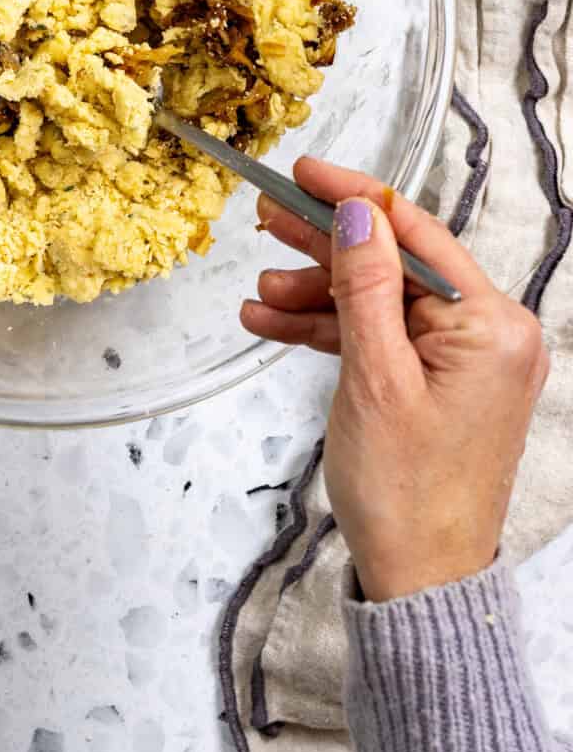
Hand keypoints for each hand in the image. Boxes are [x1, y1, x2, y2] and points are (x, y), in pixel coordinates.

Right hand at [240, 157, 548, 601]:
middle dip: (326, 245)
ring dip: (317, 292)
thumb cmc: (406, 491)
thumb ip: (364, 286)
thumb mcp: (374, 377)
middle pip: (394, 264)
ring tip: (259, 294)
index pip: (416, 234)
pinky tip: (275, 322)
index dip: (354, 198)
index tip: (303, 172)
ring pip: (379, 300)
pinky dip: (331, 330)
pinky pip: (381, 338)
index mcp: (492, 326)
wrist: (420, 579)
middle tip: (266, 218)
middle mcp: (490, 335)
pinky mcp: (440, 384)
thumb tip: (357, 214)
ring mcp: (466, 361)